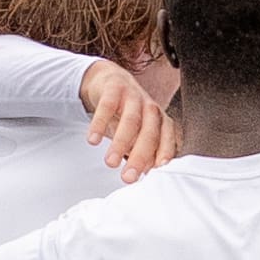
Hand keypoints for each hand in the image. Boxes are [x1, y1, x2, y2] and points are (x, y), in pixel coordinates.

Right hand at [80, 58, 175, 181]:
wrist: (110, 81)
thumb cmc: (127, 114)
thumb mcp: (138, 133)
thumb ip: (142, 152)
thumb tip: (143, 175)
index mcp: (160, 121)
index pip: (166, 140)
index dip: (162, 156)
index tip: (154, 174)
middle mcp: (150, 109)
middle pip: (149, 134)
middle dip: (139, 157)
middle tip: (128, 178)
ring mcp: (133, 97)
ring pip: (130, 121)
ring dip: (120, 143)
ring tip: (110, 163)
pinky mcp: (114, 88)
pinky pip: (107, 107)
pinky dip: (99, 124)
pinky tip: (93, 140)